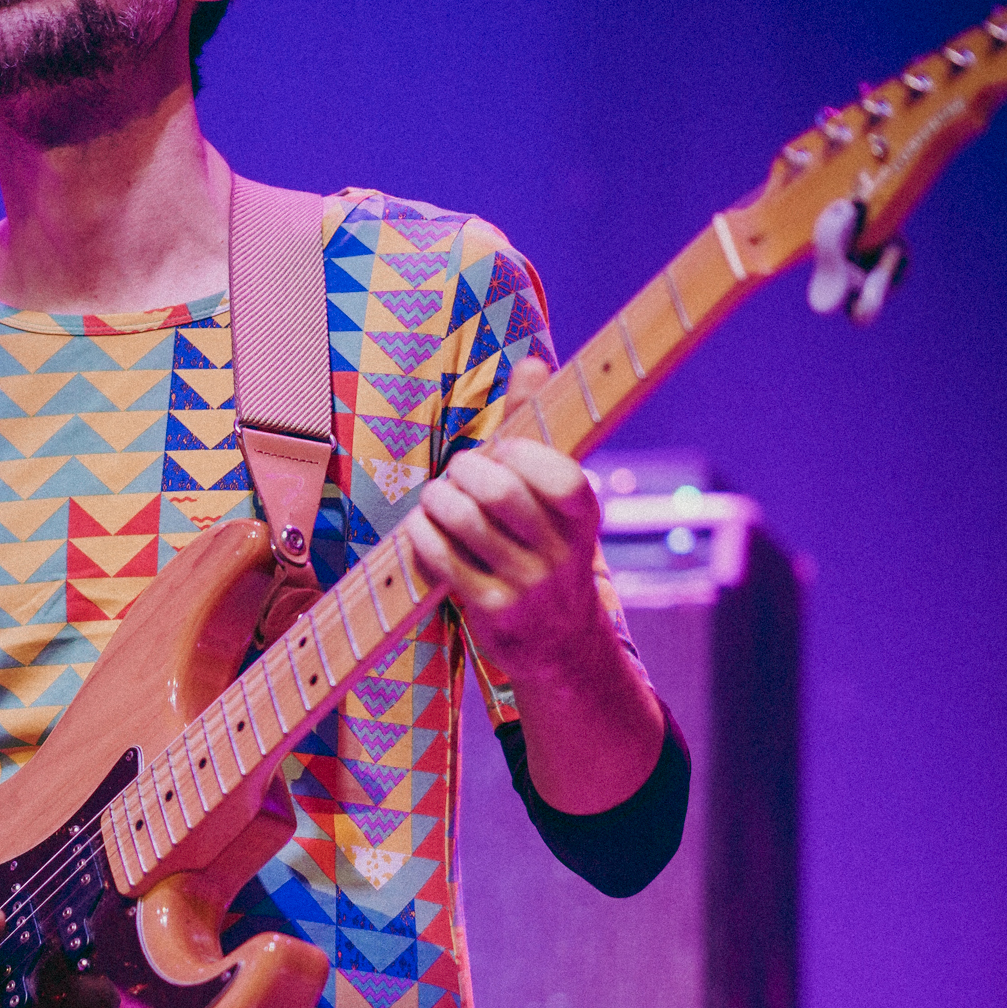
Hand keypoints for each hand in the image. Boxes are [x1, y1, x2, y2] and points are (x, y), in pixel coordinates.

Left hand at [405, 359, 611, 679]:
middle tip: (457, 471)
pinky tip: (423, 527)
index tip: (500, 451)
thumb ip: (539, 430)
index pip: (559, 476)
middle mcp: (561, 554)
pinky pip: (444, 560)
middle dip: (467, 470)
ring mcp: (527, 586)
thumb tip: (534, 363)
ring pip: (467, 523)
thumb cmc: (546, 549)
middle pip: (502, 493)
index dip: (518, 454)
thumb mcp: (556, 498)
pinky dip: (424, 534)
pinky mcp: (493, 612)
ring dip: (439, 498)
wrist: (560, 644)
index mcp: (584, 516)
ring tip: (437, 496)